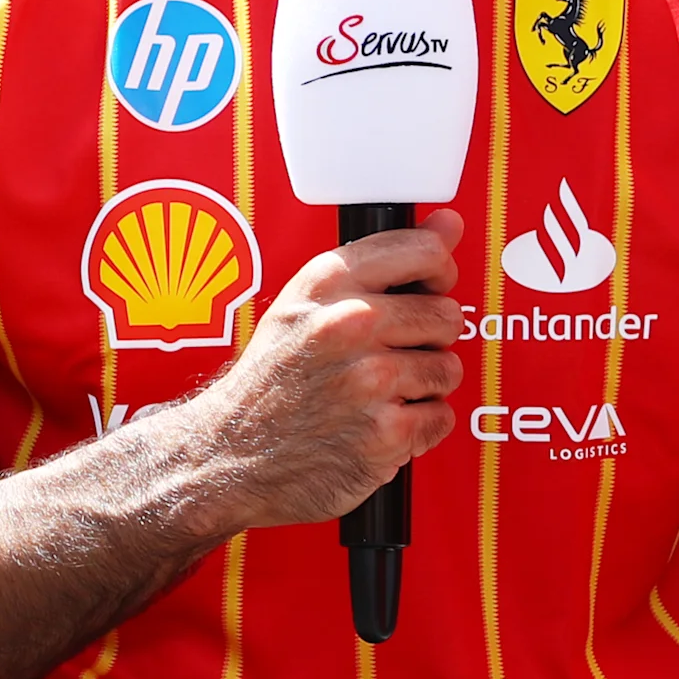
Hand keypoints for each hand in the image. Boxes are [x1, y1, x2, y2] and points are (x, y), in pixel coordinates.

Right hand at [157, 209, 467, 530]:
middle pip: (446, 315)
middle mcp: (349, 324)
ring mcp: (369, 381)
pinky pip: (441, 417)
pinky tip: (379, 423)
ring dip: (423, 385)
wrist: (230, 454)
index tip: (429, 288)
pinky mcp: (385, 434)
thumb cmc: (272, 378)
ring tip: (379, 392)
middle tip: (390, 354)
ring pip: (448, 368)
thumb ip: (381, 260)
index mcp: (328, 282)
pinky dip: (418, 427)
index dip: (438, 272)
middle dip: (428, 338)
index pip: (427, 251)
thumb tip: (448, 224)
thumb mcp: (306, 301)